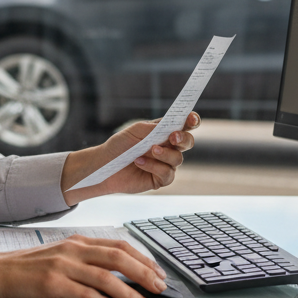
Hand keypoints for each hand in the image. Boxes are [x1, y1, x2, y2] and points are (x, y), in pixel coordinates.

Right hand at [0, 235, 169, 297]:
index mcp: (77, 242)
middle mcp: (73, 250)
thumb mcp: (59, 258)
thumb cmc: (26, 269)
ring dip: (131, 292)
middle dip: (145, 273)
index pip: (118, 246)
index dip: (143, 259)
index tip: (158, 272)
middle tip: (160, 288)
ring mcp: (63, 266)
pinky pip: (87, 295)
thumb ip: (84, 263)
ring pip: (107, 277)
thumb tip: (116, 278)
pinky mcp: (53, 284)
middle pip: (119, 258)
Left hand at [59, 111, 199, 205]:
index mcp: (164, 133)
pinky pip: (167, 173)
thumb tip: (171, 128)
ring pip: (178, 158)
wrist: (105, 165)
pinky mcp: (160, 179)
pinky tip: (140, 162)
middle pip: (187, 142)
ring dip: (164, 154)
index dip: (192, 121)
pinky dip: (154, 166)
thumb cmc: (120, 146)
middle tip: (172, 136)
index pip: (184, 125)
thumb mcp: (135, 131)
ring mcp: (166, 164)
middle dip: (183, 138)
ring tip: (149, 151)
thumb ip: (154, 128)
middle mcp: (168, 148)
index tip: (191, 118)